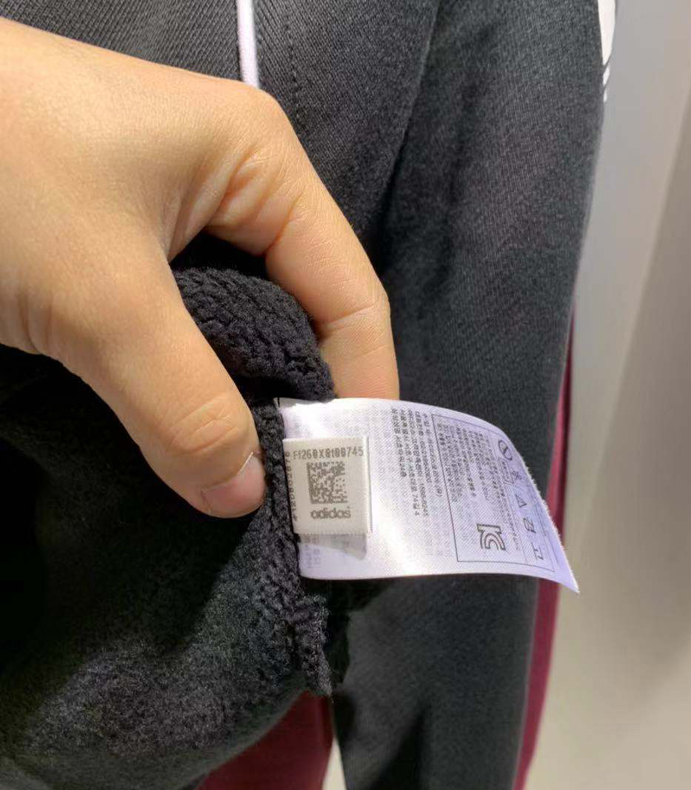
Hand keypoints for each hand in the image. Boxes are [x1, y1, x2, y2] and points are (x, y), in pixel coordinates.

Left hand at [0, 19, 397, 517]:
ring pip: (241, 323)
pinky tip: (190, 433)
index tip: (355, 478)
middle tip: (300, 491)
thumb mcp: (100, 297)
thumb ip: (181, 404)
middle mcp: (238, 184)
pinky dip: (191, 382)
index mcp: (262, 164)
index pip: (348, 293)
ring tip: (247, 477)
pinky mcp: (129, 243)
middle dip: (300, 401)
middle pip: (301, 311)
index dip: (361, 388)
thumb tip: (244, 496)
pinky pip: (187, 325)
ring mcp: (180, 213)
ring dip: (242, 399)